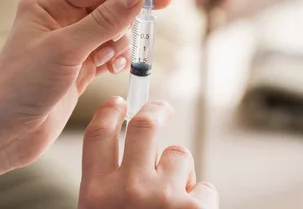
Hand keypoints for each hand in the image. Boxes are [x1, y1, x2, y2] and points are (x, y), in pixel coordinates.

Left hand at [0, 0, 171, 168]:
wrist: (4, 131)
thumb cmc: (22, 84)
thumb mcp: (66, 49)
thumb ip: (104, 21)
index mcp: (47, 2)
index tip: (161, 0)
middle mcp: (58, 17)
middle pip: (108, 5)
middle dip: (123, 22)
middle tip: (122, 43)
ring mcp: (69, 42)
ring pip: (111, 30)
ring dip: (118, 44)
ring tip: (107, 62)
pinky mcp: (77, 65)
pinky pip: (108, 52)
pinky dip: (115, 58)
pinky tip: (111, 69)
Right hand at [80, 98, 217, 208]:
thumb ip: (109, 184)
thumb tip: (139, 148)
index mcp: (97, 193)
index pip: (99, 135)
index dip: (109, 111)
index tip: (118, 102)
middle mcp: (128, 190)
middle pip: (144, 125)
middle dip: (156, 109)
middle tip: (162, 109)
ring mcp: (163, 198)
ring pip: (178, 154)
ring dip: (180, 171)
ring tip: (174, 199)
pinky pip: (205, 187)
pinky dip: (200, 198)